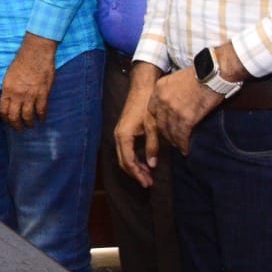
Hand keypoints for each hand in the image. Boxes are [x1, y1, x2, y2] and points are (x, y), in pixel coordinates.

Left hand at [0, 34, 56, 129]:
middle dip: (16, 125)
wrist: (36, 52)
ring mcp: (30, 95)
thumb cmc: (22, 61)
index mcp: (7, 89)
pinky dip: (41, 117)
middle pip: (14, 116)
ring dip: (29, 123)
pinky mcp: (43, 94)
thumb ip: (9, 89)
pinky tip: (42, 119)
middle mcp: (17, 94)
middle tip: (19, 129)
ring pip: (28, 116)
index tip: (8, 122)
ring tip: (31, 126)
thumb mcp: (9, 75)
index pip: (3, 110)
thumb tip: (10, 100)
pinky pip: (41, 110)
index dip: (6, 119)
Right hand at [115, 63, 161, 186]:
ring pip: (124, 156)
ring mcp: (119, 133)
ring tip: (148, 175)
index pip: (128, 161)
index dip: (138, 174)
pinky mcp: (124, 131)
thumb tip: (152, 164)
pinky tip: (145, 162)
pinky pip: (126, 150)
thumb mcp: (153, 127)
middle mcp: (118, 136)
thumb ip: (152, 146)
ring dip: (135, 167)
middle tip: (149, 183)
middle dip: (135, 174)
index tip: (148, 183)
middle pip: (123, 162)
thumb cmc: (147, 105)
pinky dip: (134, 159)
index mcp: (123, 136)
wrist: (142, 88)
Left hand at [149, 67, 222, 154]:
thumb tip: (173, 104)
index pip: (151, 110)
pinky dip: (183, 144)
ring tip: (179, 147)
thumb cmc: (201, 73)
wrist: (214, 72)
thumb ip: (171, 91)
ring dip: (174, 141)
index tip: (162, 128)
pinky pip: (181, 135)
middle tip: (171, 141)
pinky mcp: (186, 117)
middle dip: (164, 134)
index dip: (156, 122)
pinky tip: (185, 149)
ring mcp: (173, 109)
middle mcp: (162, 99)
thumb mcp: (177, 78)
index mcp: (159, 88)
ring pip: (169, 131)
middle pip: (158, 122)